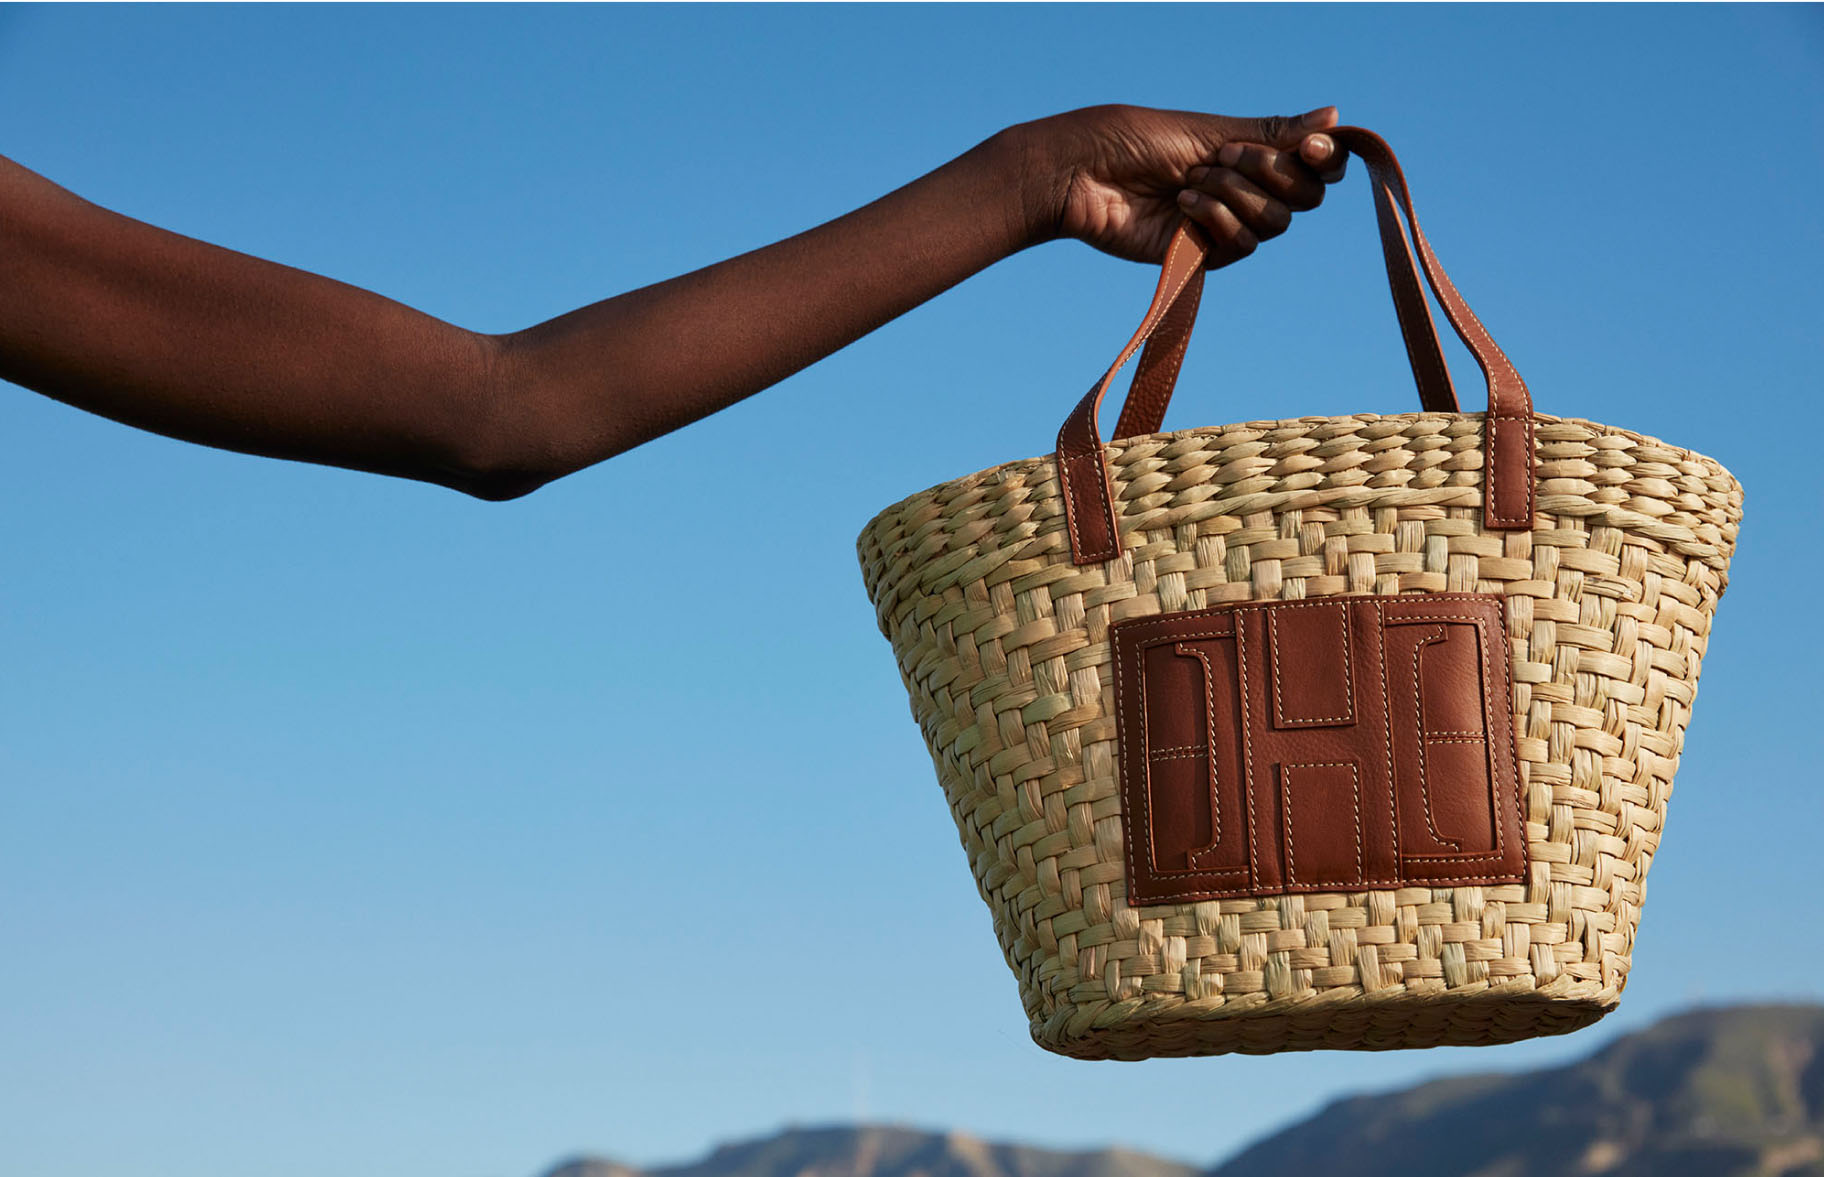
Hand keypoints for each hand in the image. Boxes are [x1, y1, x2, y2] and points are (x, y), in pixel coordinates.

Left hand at [1013, 103, 1348, 266]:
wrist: (1085, 175)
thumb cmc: (1137, 141)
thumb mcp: (1210, 130)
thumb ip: (1273, 133)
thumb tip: (1335, 117)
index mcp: (1250, 154)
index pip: (1315, 166)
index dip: (1322, 159)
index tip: (1310, 146)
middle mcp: (1245, 191)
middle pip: (1305, 197)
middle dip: (1271, 172)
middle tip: (1226, 155)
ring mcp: (1226, 224)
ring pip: (1275, 223)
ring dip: (1235, 195)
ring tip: (1191, 179)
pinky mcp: (1203, 255)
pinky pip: (1241, 245)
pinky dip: (1217, 220)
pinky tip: (1182, 205)